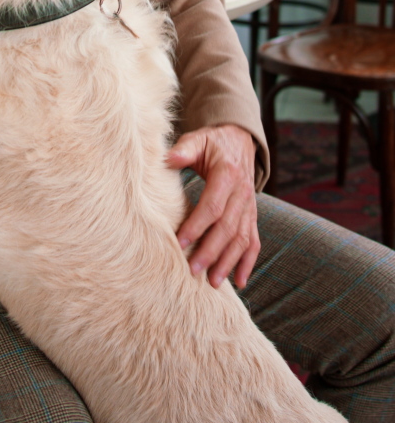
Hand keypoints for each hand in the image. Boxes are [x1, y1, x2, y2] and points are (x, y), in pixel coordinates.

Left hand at [166, 124, 259, 289]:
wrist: (239, 139)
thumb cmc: (212, 142)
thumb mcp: (198, 139)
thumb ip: (184, 149)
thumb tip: (169, 158)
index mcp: (227, 174)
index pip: (213, 206)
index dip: (197, 226)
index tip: (180, 242)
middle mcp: (242, 193)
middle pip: (227, 228)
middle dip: (211, 251)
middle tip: (193, 271)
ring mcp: (249, 206)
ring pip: (241, 238)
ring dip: (228, 262)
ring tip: (212, 282)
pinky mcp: (251, 215)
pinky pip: (253, 241)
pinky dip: (248, 262)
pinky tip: (240, 282)